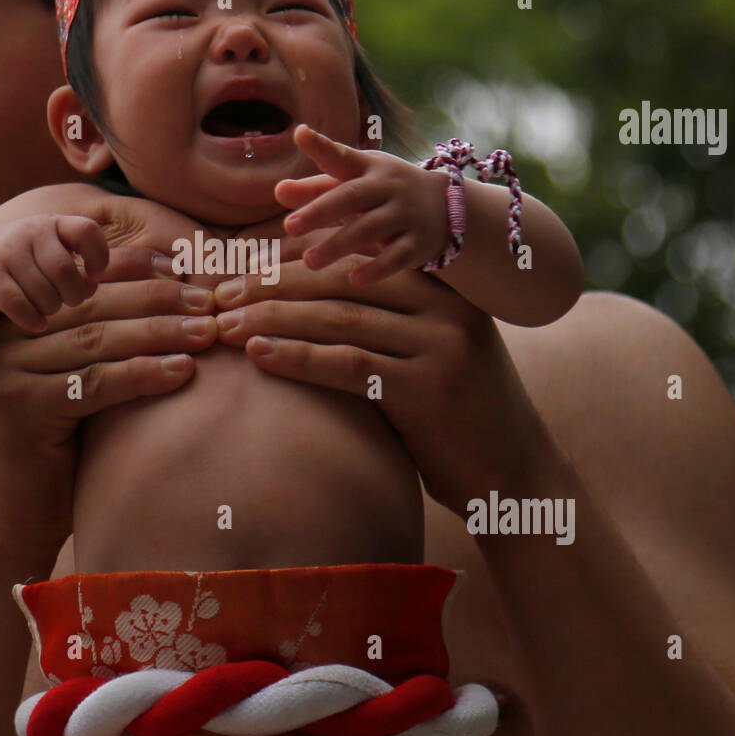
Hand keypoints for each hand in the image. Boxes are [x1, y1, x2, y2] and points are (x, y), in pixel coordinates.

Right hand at [0, 193, 218, 537]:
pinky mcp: (17, 406)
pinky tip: (182, 371)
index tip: (189, 270)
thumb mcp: (73, 373)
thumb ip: (100, 330)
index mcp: (12, 314)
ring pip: (97, 340)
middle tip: (208, 300)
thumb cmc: (56, 439)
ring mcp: (1, 369)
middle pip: (93, 306)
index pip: (82, 281)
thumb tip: (173, 280)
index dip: (138, 270)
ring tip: (208, 333)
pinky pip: (95, 383)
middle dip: (157, 300)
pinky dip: (143, 374)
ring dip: (160, 333)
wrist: (12, 512)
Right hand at [0, 215, 108, 332]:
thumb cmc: (28, 260)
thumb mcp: (53, 251)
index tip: (94, 275)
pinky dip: (32, 319)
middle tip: (69, 300)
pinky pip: (19, 305)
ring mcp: (7, 252)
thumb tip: (91, 285)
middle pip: (64, 271)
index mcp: (53, 223)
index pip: (87, 231)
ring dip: (52, 308)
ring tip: (48, 307)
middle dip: (74, 294)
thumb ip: (79, 265)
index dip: (99, 256)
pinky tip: (37, 322)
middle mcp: (30, 232)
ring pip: (43, 292)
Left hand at [213, 256, 550, 512]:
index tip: (241, 268)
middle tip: (221, 294)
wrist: (513, 476)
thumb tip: (299, 304)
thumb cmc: (454, 419)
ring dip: (273, 318)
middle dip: (272, 285)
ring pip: (338, 318)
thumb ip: (382, 326)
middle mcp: (444, 308)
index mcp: (441, 290)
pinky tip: (257, 355)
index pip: (353, 259)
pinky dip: (297, 357)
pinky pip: (347, 365)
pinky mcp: (428, 388)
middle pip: (340, 281)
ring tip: (225, 324)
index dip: (292, 261)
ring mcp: (440, 344)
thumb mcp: (424, 356)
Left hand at [275, 125, 448, 285]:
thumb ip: (316, 188)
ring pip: (370, 229)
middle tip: (290, 226)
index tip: (300, 135)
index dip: (321, 146)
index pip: (342, 156)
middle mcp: (387, 187)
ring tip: (310, 261)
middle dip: (320, 211)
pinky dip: (376, 269)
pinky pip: (396, 257)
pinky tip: (353, 279)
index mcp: (368, 168)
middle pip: (351, 197)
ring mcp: (405, 214)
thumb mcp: (356, 183)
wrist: (447, 208)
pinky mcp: (418, 242)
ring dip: (339, 245)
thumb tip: (278, 191)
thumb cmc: (385, 193)